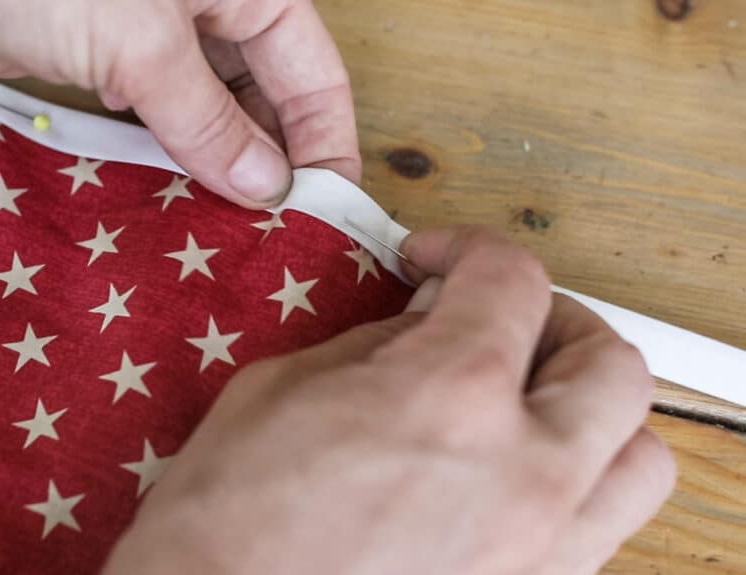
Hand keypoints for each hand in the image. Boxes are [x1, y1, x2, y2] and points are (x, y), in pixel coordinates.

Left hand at [0, 0, 360, 207]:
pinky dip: (165, 158)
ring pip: (210, 111)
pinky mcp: (104, 63)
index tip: (324, 215)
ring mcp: (153, 36)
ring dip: (217, 168)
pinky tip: (170, 202)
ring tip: (226, 236)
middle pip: (265, 95)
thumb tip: (267, 188)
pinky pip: (156, 118)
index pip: (312, 72)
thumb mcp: (139, 43)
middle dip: (269, 163)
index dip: (324, 143)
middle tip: (271, 240)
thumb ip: (207, 118)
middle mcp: (206, 8)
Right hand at [103, 227, 675, 574]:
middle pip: (610, 365)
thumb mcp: (284, 388)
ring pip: (637, 458)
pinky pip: (597, 528)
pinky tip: (507, 473)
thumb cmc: (225, 518)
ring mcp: (539, 549)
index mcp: (451, 397)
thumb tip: (426, 321)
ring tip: (530, 403)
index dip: (468, 248)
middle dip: (556, 321)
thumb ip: (377, 343)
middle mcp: (523, 474)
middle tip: (500, 318)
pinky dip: (573, 483)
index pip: (514, 281)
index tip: (436, 260)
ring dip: (591, 412)